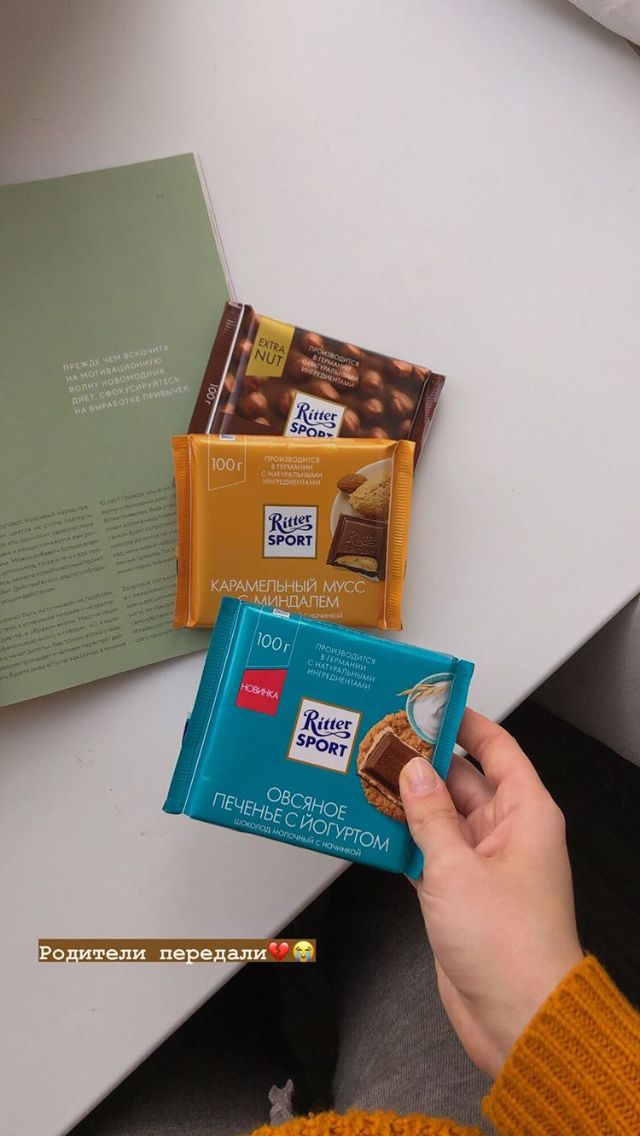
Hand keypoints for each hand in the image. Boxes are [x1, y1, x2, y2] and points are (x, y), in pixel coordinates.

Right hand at [399, 708, 582, 1078]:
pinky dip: (404, 840)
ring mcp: (482, 865)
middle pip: (463, 780)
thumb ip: (429, 815)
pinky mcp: (460, 895)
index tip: (431, 704)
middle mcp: (507, 834)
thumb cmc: (510, 946)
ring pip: (441, 816)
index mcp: (525, 814)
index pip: (497, 749)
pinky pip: (429, 852)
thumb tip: (413, 773)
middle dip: (425, 761)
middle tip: (384, 738)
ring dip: (408, 801)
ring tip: (368, 775)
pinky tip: (373, 826)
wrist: (515, 1018)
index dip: (465, 723)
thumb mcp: (458, 867)